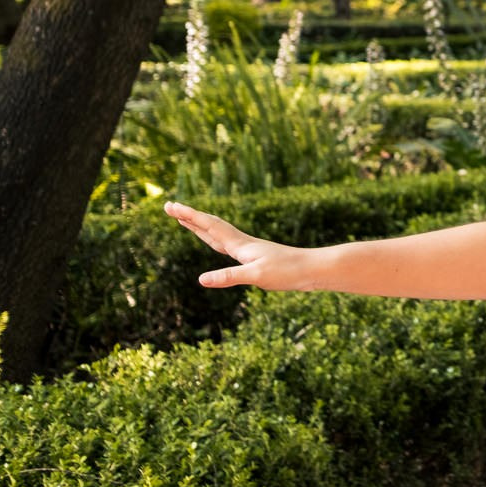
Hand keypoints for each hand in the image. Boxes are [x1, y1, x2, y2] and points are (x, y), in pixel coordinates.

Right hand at [165, 201, 305, 289]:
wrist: (315, 270)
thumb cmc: (289, 272)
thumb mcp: (256, 276)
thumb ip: (228, 277)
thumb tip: (200, 279)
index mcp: (240, 245)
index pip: (209, 227)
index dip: (189, 217)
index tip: (171, 206)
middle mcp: (243, 244)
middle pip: (211, 226)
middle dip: (189, 217)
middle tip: (169, 207)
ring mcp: (250, 250)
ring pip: (218, 234)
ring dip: (200, 226)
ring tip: (186, 220)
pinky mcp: (256, 258)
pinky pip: (228, 245)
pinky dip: (215, 239)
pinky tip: (217, 242)